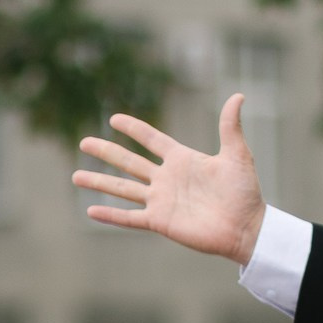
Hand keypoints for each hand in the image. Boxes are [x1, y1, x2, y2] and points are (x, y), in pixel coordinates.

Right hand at [74, 94, 268, 265]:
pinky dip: (111, 215)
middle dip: (106, 152)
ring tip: (76, 176)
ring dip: (100, 182)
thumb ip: (230, 126)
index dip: (134, 129)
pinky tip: (91, 210)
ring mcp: (161, 201)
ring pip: (123, 189)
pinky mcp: (160, 221)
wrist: (246, 227)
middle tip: (83, 142)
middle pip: (129, 162)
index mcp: (182, 160)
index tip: (113, 118)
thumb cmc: (244, 192)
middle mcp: (167, 179)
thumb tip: (238, 95)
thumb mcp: (237, 155)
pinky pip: (130, 218)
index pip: (152, 140)